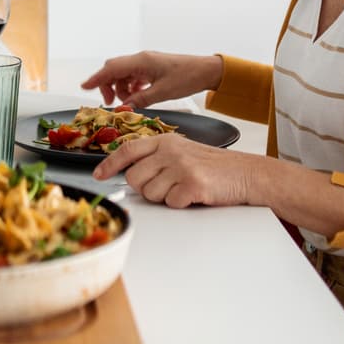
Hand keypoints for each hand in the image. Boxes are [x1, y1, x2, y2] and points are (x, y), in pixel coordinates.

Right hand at [81, 51, 223, 108]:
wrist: (206, 71)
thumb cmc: (187, 77)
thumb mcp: (162, 92)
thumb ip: (140, 99)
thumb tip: (123, 108)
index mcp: (141, 61)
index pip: (112, 68)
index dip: (96, 78)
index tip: (84, 86)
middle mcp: (141, 59)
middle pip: (115, 70)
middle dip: (108, 85)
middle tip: (110, 102)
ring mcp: (147, 62)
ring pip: (124, 74)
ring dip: (121, 88)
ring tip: (128, 101)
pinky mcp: (152, 68)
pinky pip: (134, 76)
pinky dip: (131, 86)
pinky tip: (138, 95)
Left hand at [92, 133, 261, 208]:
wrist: (245, 173)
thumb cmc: (213, 165)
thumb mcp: (182, 151)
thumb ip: (156, 157)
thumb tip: (129, 172)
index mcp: (166, 140)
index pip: (128, 149)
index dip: (110, 164)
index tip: (98, 174)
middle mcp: (170, 150)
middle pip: (134, 178)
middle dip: (145, 188)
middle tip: (166, 186)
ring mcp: (181, 166)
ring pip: (150, 194)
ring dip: (165, 197)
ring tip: (183, 188)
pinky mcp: (192, 184)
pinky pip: (171, 203)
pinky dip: (181, 203)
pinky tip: (194, 194)